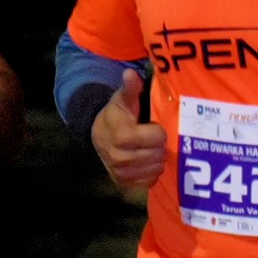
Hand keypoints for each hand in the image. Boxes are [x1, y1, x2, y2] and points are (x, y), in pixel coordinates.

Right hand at [91, 70, 166, 187]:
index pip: (158, 137)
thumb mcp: (122, 99)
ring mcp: (122, 173)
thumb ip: (130, 88)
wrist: (99, 136)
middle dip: (159, 145)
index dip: (158, 130)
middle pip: (159, 155)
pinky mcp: (125, 183)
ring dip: (156, 159)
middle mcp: (120, 158)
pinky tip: (145, 161)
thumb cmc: (116, 115)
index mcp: (122, 136)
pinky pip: (150, 181)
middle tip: (152, 138)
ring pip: (156, 168)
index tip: (151, 126)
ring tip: (149, 149)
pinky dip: (151, 171)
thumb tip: (130, 73)